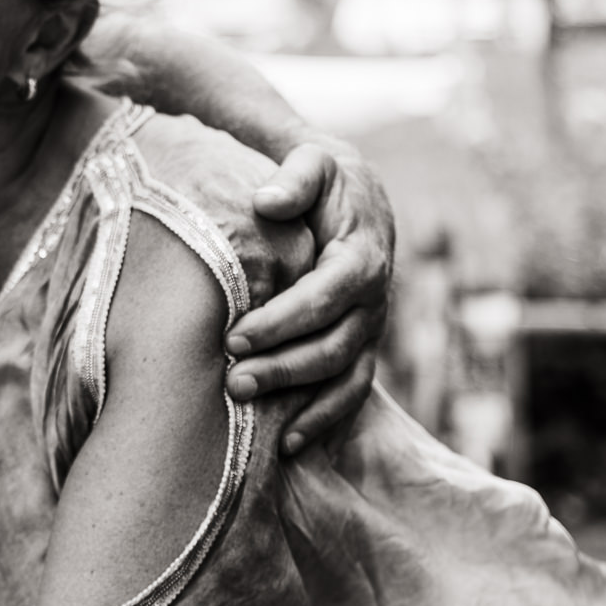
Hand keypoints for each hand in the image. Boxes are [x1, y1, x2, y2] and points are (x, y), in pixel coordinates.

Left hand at [224, 140, 395, 454]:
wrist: (352, 193)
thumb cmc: (321, 177)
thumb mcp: (312, 161)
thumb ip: (295, 177)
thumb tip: (268, 201)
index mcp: (361, 256)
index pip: (324, 296)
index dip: (282, 321)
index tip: (234, 336)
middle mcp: (373, 300)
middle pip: (332, 345)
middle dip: (282, 367)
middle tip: (232, 380)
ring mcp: (370, 329)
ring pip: (342, 376)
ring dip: (297, 399)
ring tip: (245, 406)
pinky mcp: (361, 348)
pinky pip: (351, 393)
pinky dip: (324, 420)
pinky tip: (288, 444)